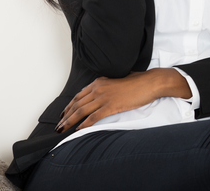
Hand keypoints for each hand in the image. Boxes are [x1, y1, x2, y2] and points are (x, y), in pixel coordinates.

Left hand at [56, 69, 190, 132]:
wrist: (150, 82)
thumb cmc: (138, 81)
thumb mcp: (118, 79)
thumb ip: (108, 85)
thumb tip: (103, 91)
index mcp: (99, 82)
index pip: (79, 95)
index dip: (69, 106)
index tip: (63, 113)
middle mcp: (98, 89)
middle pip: (76, 104)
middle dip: (65, 116)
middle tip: (58, 125)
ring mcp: (104, 97)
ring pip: (81, 111)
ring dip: (70, 122)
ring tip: (62, 129)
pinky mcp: (111, 106)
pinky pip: (93, 117)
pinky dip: (84, 124)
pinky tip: (79, 129)